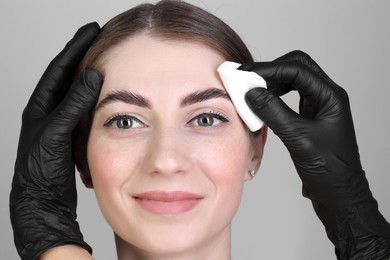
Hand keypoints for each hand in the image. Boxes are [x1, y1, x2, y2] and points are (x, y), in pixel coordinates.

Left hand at [10, 23, 101, 259]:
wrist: (41, 199)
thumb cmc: (41, 169)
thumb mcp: (55, 131)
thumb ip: (74, 103)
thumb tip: (92, 75)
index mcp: (39, 106)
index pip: (59, 68)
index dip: (75, 47)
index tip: (91, 29)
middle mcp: (46, 111)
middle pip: (66, 74)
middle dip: (81, 54)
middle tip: (98, 36)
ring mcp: (57, 122)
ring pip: (74, 90)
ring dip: (87, 73)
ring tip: (102, 57)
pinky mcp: (68, 133)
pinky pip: (81, 106)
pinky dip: (93, 95)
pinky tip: (103, 93)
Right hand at [243, 50, 389, 258]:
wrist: (339, 195)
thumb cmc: (329, 171)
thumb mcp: (298, 138)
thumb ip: (274, 112)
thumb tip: (252, 93)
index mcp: (330, 97)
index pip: (297, 69)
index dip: (269, 69)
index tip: (246, 75)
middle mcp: (326, 97)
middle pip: (297, 68)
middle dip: (271, 71)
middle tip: (248, 79)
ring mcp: (318, 107)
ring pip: (293, 82)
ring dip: (272, 84)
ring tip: (252, 92)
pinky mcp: (310, 118)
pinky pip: (289, 99)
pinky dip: (274, 98)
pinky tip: (261, 106)